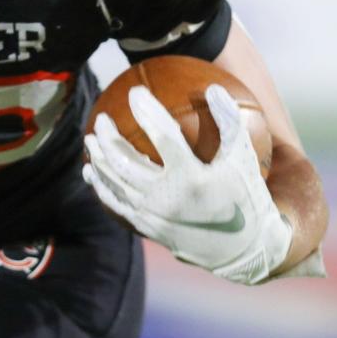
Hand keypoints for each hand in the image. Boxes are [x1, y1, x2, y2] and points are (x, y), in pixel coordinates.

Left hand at [83, 84, 291, 284]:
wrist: (244, 250)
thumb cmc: (246, 198)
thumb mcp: (244, 161)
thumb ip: (230, 123)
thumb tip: (214, 87)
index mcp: (192, 178)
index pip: (163, 136)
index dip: (147, 111)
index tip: (135, 93)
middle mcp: (167, 197)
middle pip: (125, 160)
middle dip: (107, 136)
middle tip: (101, 119)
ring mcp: (153, 214)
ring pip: (114, 181)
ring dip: (97, 158)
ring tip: (90, 139)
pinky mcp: (145, 226)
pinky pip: (114, 203)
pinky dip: (99, 185)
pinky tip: (90, 171)